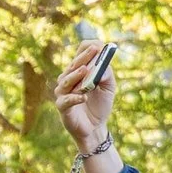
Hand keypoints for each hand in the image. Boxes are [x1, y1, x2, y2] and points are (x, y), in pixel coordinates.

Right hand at [53, 44, 120, 170]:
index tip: (98, 45)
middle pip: (73, 65)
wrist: (95, 127)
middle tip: (94, 51)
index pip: (79, 54)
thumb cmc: (100, 104)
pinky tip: (84, 96)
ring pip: (66, 80)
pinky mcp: (62, 107)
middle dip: (84, 57)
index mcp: (78, 71)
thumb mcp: (109, 87)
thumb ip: (107, 75)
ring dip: (76, 75)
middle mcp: (68, 79)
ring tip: (85, 70)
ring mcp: (63, 92)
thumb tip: (102, 65)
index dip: (88, 49)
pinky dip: (74, 97)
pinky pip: (66, 100)